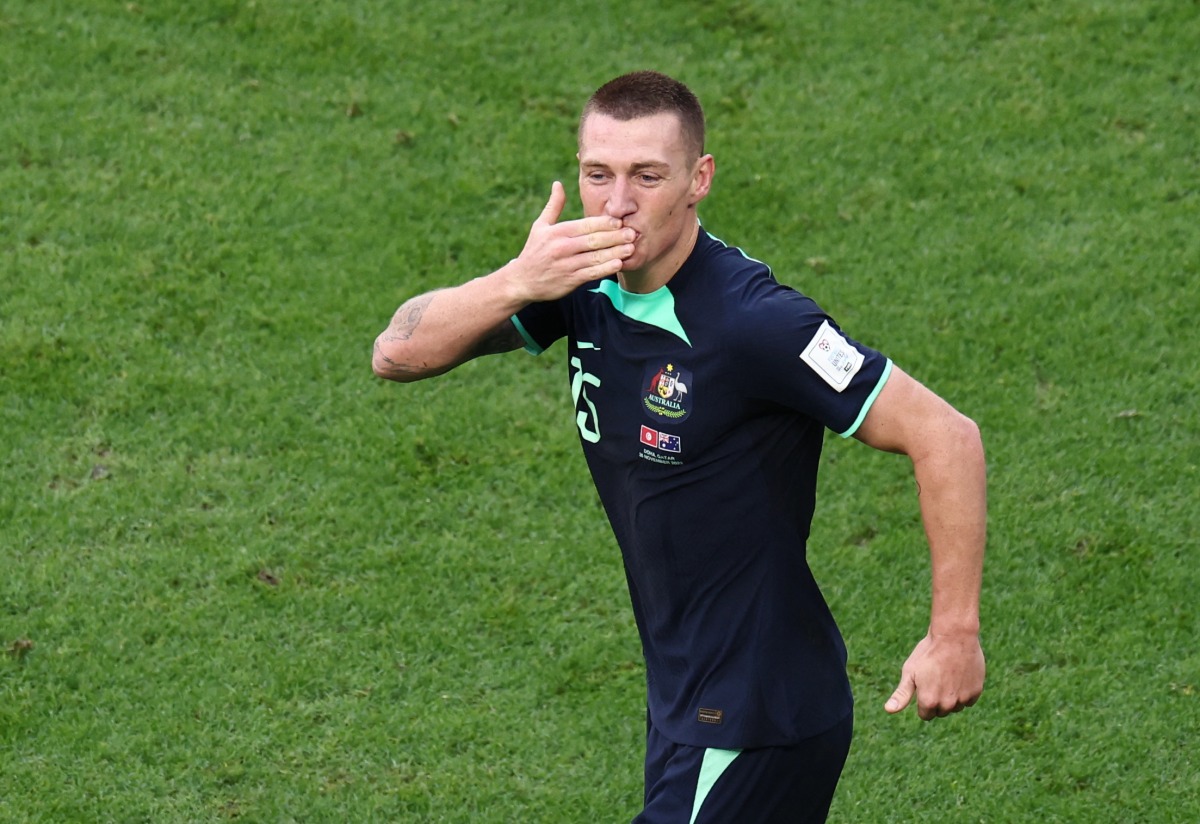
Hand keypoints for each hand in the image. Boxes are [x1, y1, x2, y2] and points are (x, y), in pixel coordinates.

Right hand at [505, 181, 634, 302]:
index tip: (620, 220)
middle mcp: (562, 248)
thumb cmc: (534, 251)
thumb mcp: (540, 226)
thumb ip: (553, 206)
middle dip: (615, 236)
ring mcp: (567, 265)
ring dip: (615, 252)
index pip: (586, 225)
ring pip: (595, 257)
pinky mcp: (570, 281)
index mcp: (557, 232)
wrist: (521, 281)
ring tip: (630, 248)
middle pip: (594, 240)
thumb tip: (558, 184)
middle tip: (632, 232)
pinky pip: (591, 274)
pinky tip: (618, 264)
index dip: (605, 223)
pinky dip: (605, 269)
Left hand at [885, 631, 984, 719]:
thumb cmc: (928, 653)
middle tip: (936, 677)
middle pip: (940, 712)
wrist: (954, 636)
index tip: (924, 684)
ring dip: (951, 697)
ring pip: (955, 706)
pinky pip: (969, 700)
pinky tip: (959, 675)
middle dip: (937, 700)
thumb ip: (901, 694)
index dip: (923, 700)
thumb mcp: (910, 671)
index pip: (925, 714)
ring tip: (947, 674)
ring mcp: (963, 699)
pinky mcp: (976, 692)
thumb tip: (888, 710)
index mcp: (928, 702)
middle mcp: (947, 705)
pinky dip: (964, 691)